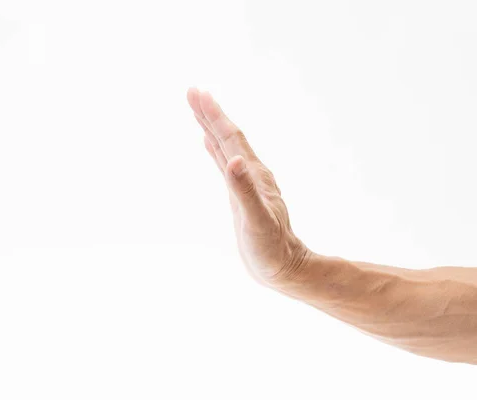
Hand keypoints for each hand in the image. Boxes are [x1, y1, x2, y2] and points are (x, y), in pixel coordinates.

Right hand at [187, 88, 310, 286]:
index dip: (214, 115)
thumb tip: (233, 160)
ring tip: (199, 111)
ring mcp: (246, 184)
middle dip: (210, 114)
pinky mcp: (241, 196)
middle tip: (192, 91)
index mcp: (254, 174)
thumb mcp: (256, 220)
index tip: (197, 92)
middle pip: (228, 136)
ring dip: (212, 128)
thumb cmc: (271, 248)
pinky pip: (226, 166)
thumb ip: (245, 191)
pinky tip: (210, 145)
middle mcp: (251, 173)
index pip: (231, 137)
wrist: (284, 267)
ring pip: (226, 148)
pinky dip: (216, 151)